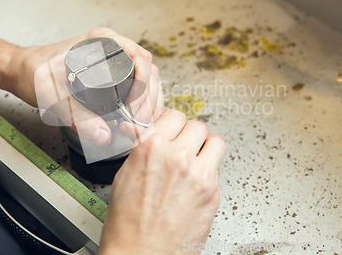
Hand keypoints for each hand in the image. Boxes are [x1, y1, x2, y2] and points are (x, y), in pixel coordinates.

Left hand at [8, 27, 163, 145]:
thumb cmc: (34, 73)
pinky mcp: (110, 70)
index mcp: (103, 42)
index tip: (138, 109)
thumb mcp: (53, 96)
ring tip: (141, 122)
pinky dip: (142, 99)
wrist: (21, 70)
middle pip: (148, 69)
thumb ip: (77, 117)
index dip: (146, 86)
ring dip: (150, 100)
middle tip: (141, 122)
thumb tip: (103, 134)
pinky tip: (136, 115)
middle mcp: (112, 46)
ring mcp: (113, 57)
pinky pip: (136, 82)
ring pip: (146, 76)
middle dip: (151, 98)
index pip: (141, 59)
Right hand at [98, 109, 226, 254]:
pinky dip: (209, 172)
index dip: (172, 124)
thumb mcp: (124, 176)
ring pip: (216, 142)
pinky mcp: (213, 194)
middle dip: (190, 135)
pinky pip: (218, 169)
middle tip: (183, 146)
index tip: (172, 130)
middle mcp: (177, 158)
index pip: (174, 116)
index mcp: (151, 149)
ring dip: (206, 148)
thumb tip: (144, 132)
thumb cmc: (127, 225)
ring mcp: (199, 176)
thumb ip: (141, 149)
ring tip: (197, 159)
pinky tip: (195, 183)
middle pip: (197, 126)